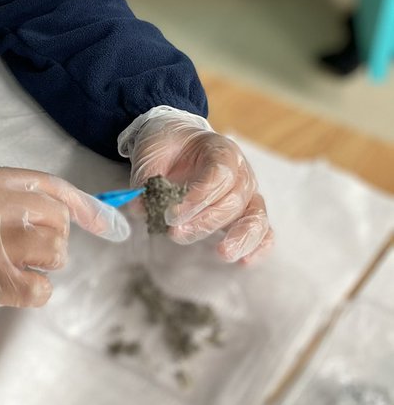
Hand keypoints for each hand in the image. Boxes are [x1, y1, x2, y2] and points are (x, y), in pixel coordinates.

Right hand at [0, 167, 129, 327]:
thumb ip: (15, 200)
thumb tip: (75, 213)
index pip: (55, 189)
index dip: (87, 208)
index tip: (110, 225)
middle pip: (60, 222)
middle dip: (52, 241)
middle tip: (25, 251)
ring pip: (56, 254)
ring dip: (43, 267)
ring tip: (15, 267)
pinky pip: (40, 289)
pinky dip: (34, 293)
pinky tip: (13, 288)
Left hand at [119, 109, 273, 263]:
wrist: (178, 143)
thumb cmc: (167, 147)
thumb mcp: (151, 154)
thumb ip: (146, 180)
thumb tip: (140, 208)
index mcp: (220, 150)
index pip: (220, 174)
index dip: (198, 196)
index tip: (172, 213)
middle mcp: (241, 171)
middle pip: (234, 200)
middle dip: (204, 220)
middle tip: (174, 231)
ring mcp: (248, 193)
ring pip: (256, 217)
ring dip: (239, 237)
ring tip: (221, 252)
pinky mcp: (248, 213)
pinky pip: (264, 232)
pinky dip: (258, 247)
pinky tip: (244, 261)